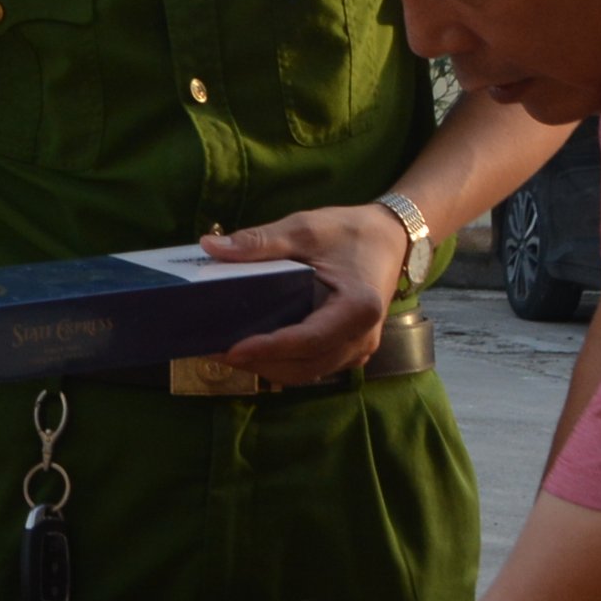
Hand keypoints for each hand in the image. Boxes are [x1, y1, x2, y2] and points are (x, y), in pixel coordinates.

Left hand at [199, 202, 412, 382]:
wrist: (390, 238)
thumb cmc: (349, 231)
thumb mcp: (305, 228)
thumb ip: (260, 241)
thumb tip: (210, 248)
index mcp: (358, 308)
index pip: (308, 340)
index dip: (268, 349)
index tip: (230, 349)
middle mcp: (363, 337)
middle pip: (306, 366)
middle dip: (259, 364)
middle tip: (214, 352)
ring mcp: (359, 348)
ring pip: (308, 372)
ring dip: (269, 368)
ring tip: (227, 354)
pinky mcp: (350, 350)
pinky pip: (315, 366)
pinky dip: (284, 364)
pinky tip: (256, 351)